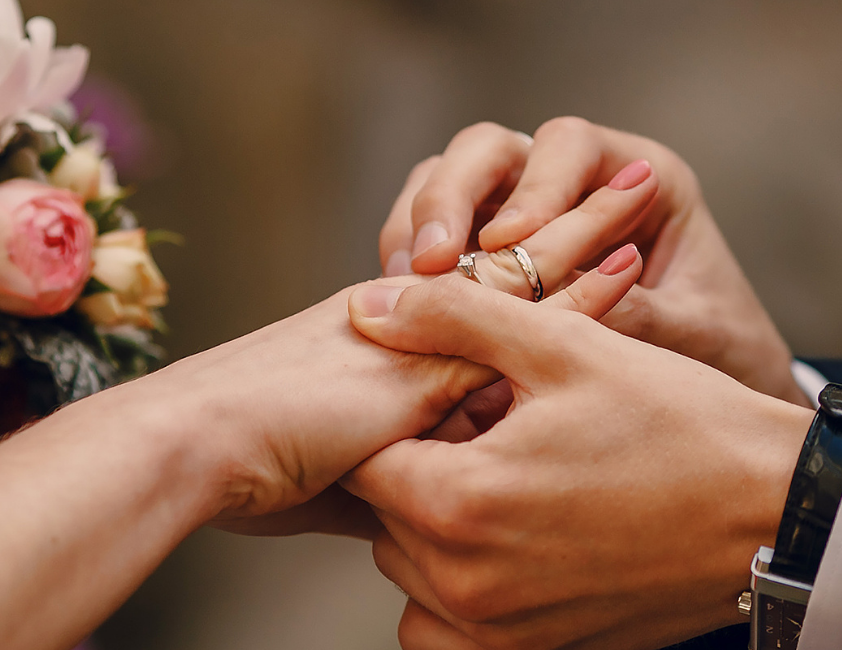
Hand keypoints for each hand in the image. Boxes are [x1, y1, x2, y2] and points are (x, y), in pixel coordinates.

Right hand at [156, 165, 663, 537]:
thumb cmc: (245, 469)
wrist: (197, 450)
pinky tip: (629, 265)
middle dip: (567, 224)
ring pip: (520, 269)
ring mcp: (420, 330)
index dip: (530, 268)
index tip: (584, 244)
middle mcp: (406, 319)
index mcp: (382, 338)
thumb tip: (423, 516)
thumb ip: (394, 480)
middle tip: (630, 184)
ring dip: (585, 231)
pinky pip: (519, 313)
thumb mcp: (339, 478)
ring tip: (644, 190)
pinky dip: (578, 291)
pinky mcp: (430, 352)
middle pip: (505, 261)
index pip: (474, 294)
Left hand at [342, 277, 813, 648]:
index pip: (365, 459)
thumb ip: (454, 318)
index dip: (403, 415)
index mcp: (460, 503)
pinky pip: (452, 630)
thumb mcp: (566, 345)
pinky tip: (520, 536)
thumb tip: (371, 306)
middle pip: (383, 520)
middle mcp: (467, 584)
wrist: (777, 513)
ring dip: (437, 529)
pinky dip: (464, 588)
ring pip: (412, 576)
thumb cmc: (681, 423)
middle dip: (420, 469)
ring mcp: (502, 630)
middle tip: (492, 430)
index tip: (459, 394)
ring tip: (509, 480)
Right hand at [378, 118, 807, 406]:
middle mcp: (572, 180)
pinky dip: (410, 265)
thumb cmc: (719, 352)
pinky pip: (430, 236)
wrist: (712, 407)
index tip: (508, 242)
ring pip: (446, 182)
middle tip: (432, 262)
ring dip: (417, 227)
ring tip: (402, 286)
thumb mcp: (695, 334)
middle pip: (490, 151)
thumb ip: (639, 315)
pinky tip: (403, 310)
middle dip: (451, 196)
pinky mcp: (482, 254)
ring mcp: (520, 211)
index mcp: (639, 175)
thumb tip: (564, 307)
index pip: (569, 146)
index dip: (535, 188)